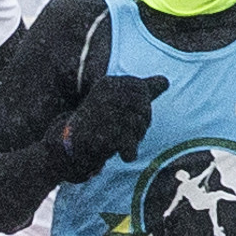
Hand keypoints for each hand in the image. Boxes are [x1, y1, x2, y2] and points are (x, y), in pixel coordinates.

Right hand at [53, 71, 169, 172]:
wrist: (69, 145)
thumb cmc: (97, 122)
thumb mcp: (119, 101)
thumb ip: (143, 90)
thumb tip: (166, 81)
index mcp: (109, 83)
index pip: (142, 91)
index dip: (141, 108)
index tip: (127, 116)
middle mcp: (105, 95)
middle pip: (143, 109)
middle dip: (141, 125)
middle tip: (126, 132)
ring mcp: (103, 114)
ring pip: (139, 126)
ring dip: (135, 138)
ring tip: (121, 141)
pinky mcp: (101, 135)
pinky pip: (129, 143)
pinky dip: (130, 152)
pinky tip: (125, 154)